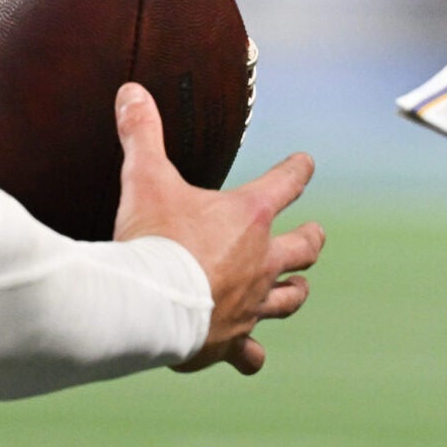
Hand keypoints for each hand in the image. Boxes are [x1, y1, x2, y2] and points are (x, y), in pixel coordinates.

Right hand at [112, 83, 324, 374]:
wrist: (145, 305)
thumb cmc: (151, 239)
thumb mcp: (145, 178)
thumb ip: (142, 133)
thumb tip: (131, 91)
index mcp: (249, 216)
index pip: (287, 182)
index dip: (298, 169)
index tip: (306, 162)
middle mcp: (261, 260)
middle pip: (304, 247)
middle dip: (310, 239)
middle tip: (315, 235)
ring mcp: (251, 304)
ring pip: (290, 299)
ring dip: (294, 291)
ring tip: (297, 287)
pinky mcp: (231, 340)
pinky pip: (250, 353)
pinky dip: (251, 353)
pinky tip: (250, 355)